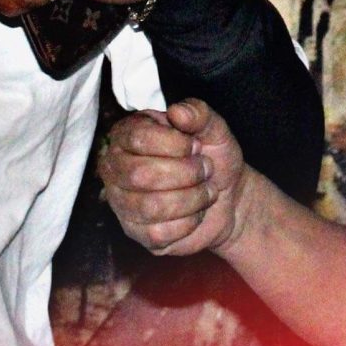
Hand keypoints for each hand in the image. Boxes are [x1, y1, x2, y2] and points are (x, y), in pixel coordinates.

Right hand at [97, 99, 249, 256]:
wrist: (229, 198)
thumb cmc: (213, 158)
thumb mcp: (214, 129)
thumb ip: (198, 114)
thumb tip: (177, 112)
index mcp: (128, 134)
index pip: (138, 138)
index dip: (174, 144)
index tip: (196, 146)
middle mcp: (116, 168)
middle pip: (140, 175)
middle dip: (185, 174)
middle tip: (206, 170)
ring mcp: (122, 202)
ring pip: (150, 207)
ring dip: (191, 199)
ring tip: (205, 191)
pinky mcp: (136, 232)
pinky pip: (159, 233)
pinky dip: (189, 222)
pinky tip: (195, 212)